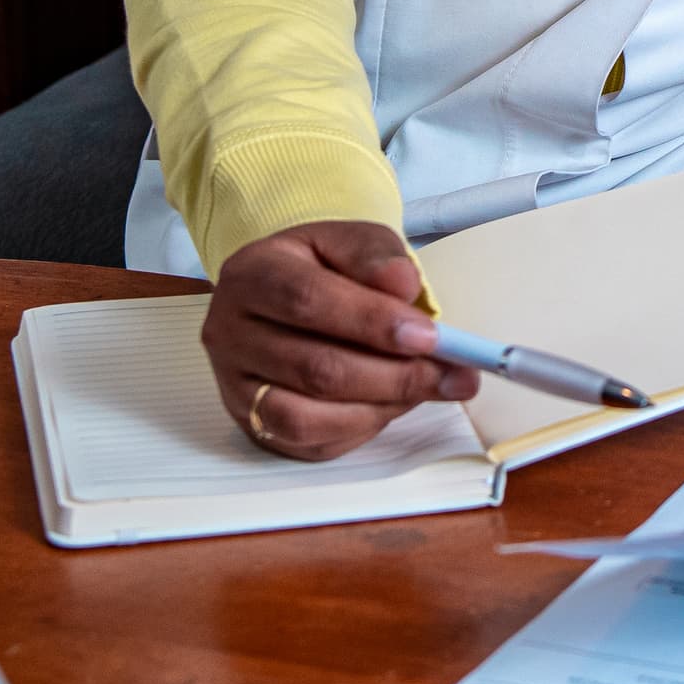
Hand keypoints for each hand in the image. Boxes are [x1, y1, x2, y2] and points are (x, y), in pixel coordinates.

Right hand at [201, 220, 477, 461]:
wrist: (282, 291)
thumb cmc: (319, 266)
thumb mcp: (347, 240)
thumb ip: (376, 255)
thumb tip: (405, 287)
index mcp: (251, 276)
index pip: (308, 301)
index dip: (372, 322)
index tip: (429, 336)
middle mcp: (230, 335)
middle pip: (314, 368)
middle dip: (394, 376)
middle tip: (453, 374)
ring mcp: (235, 387)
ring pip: (306, 417)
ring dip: (379, 408)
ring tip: (426, 389)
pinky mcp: (252, 425)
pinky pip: (309, 444)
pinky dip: (359, 429)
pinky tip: (390, 405)